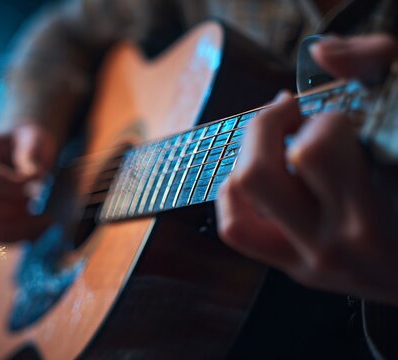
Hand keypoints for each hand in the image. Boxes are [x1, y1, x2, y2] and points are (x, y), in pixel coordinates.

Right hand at [0, 123, 56, 242]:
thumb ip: (32, 156)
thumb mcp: (35, 139)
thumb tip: (36, 182)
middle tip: (42, 203)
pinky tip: (37, 228)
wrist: (26, 153)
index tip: (42, 184)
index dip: (13, 186)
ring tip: (44, 219)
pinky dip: (12, 237)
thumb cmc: (31, 143)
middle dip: (13, 206)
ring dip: (14, 227)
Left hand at [216, 35, 397, 303]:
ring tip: (281, 143)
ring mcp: (311, 260)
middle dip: (270, 126)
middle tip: (293, 112)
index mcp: (375, 210)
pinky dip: (237, 193)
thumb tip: (323, 54)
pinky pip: (235, 227)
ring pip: (240, 197)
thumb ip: (377, 67)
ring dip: (251, 155)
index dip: (325, 117)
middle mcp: (336, 243)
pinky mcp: (295, 267)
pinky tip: (265, 175)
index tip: (341, 114)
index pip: (316, 150)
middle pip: (258, 173)